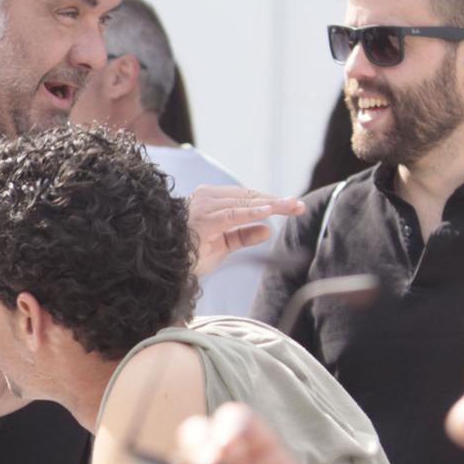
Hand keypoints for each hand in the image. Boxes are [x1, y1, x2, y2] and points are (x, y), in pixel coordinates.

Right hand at [187, 185, 303, 275]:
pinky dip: (251, 212)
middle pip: (248, 196)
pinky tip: (268, 212)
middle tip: (299, 206)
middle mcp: (205, 198)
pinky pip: (232, 214)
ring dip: (270, 204)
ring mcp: (203, 207)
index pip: (245, 197)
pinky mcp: (203, 220)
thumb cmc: (187, 255)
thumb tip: (269, 229)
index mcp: (209, 201)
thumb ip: (243, 235)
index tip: (293, 206)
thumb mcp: (221, 246)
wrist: (163, 268)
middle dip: (275, 201)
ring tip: (291, 207)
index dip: (270, 201)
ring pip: (244, 202)